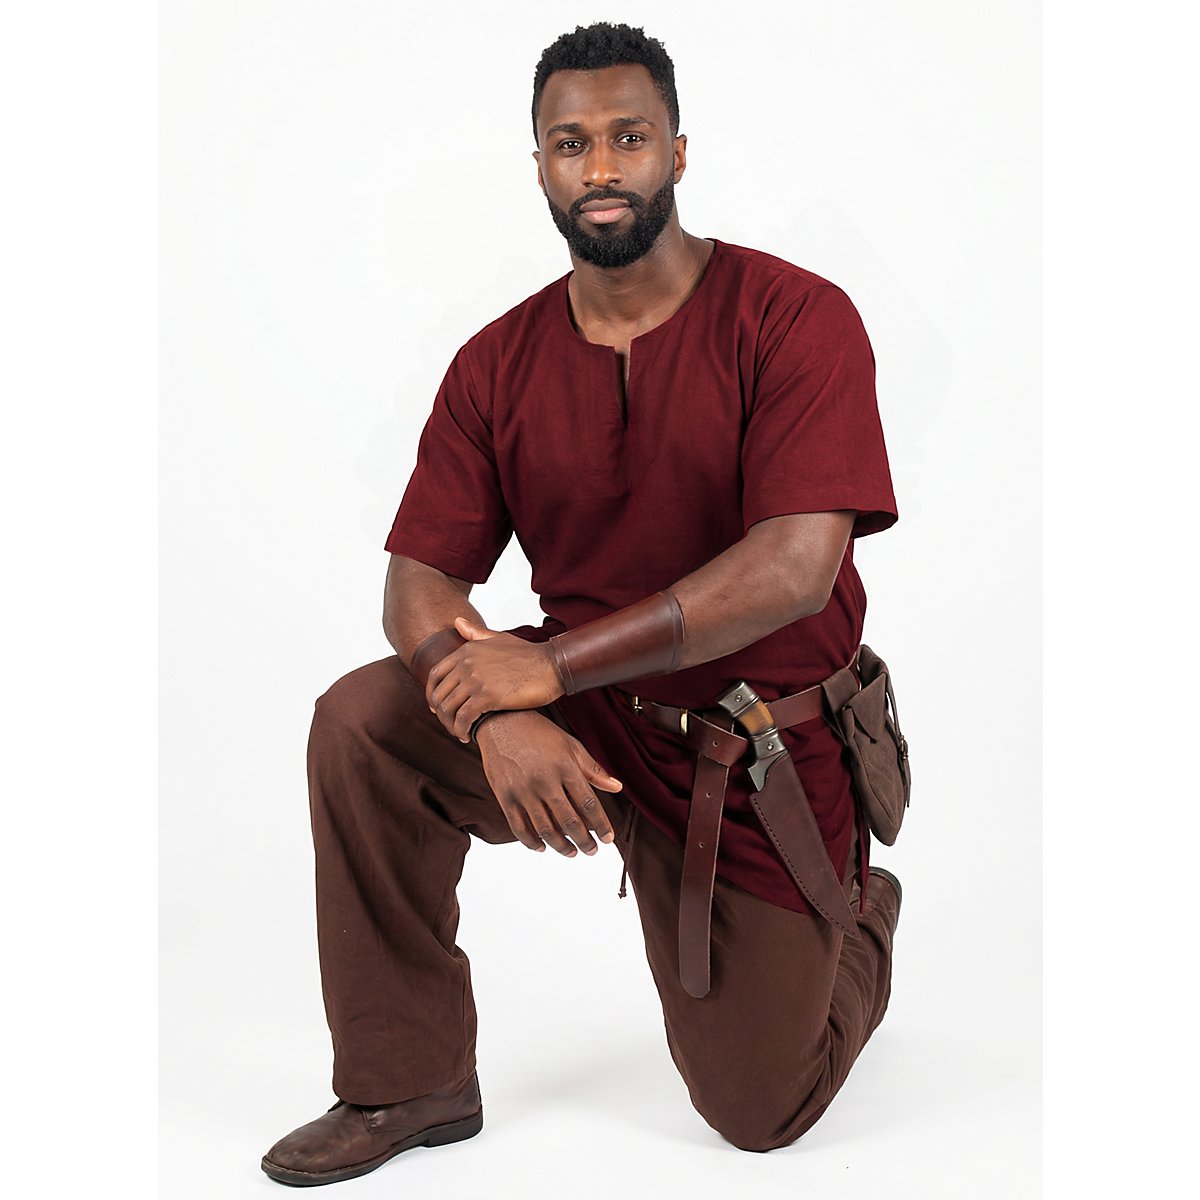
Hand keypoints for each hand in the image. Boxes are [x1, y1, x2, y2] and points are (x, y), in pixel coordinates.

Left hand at [427, 617, 563, 741]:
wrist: (552, 666)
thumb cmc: (529, 655)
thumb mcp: (499, 638)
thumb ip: (475, 633)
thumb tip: (457, 622)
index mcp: (467, 650)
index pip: (435, 674)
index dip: (432, 694)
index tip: (436, 707)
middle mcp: (467, 663)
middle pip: (439, 694)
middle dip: (441, 714)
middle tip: (451, 724)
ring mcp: (476, 679)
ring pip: (449, 709)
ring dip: (451, 725)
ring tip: (460, 733)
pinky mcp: (487, 696)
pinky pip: (464, 718)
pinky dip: (462, 730)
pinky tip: (468, 736)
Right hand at [475, 710, 621, 856]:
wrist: (501, 721)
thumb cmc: (539, 733)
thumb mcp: (570, 745)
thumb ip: (593, 769)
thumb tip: (617, 787)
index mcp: (564, 767)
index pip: (588, 804)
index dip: (601, 825)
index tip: (608, 839)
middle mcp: (544, 781)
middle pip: (569, 821)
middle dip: (584, 840)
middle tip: (592, 850)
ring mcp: (522, 790)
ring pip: (545, 829)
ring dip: (561, 846)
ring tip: (572, 852)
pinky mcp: (504, 797)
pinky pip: (519, 828)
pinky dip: (531, 842)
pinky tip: (542, 847)